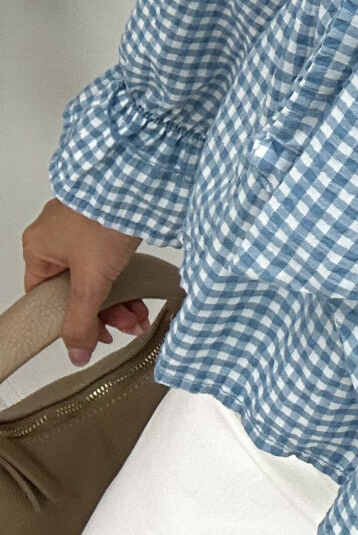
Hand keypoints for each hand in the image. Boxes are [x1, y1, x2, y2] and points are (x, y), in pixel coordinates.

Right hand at [21, 199, 148, 365]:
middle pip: (75, 290)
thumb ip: (82, 320)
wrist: (137, 182)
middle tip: (126, 326)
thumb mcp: (91, 280)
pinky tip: (141, 297)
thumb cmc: (104, 219)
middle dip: (104, 312)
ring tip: (139, 317)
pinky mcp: (105, 223)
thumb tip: (76, 353)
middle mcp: (55, 238)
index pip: (45, 297)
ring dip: (118, 300)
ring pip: (94, 276)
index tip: (93, 336)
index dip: (69, 321)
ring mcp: (80, 229)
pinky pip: (108, 260)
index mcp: (38, 249)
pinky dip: (124, 279)